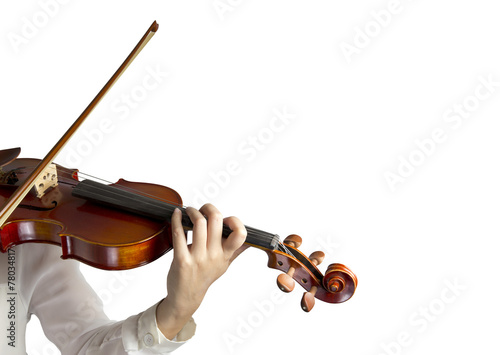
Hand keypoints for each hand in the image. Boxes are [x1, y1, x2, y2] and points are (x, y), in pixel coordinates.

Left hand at [156, 204, 246, 338]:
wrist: (186, 297)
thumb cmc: (204, 278)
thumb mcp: (224, 265)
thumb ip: (236, 250)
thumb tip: (250, 240)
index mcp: (225, 254)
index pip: (240, 234)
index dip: (235, 221)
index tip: (225, 219)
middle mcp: (214, 255)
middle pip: (216, 220)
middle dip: (209, 208)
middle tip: (203, 209)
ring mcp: (198, 258)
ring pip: (199, 223)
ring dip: (192, 211)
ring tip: (190, 211)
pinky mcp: (182, 259)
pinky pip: (179, 234)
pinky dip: (176, 219)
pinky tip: (176, 214)